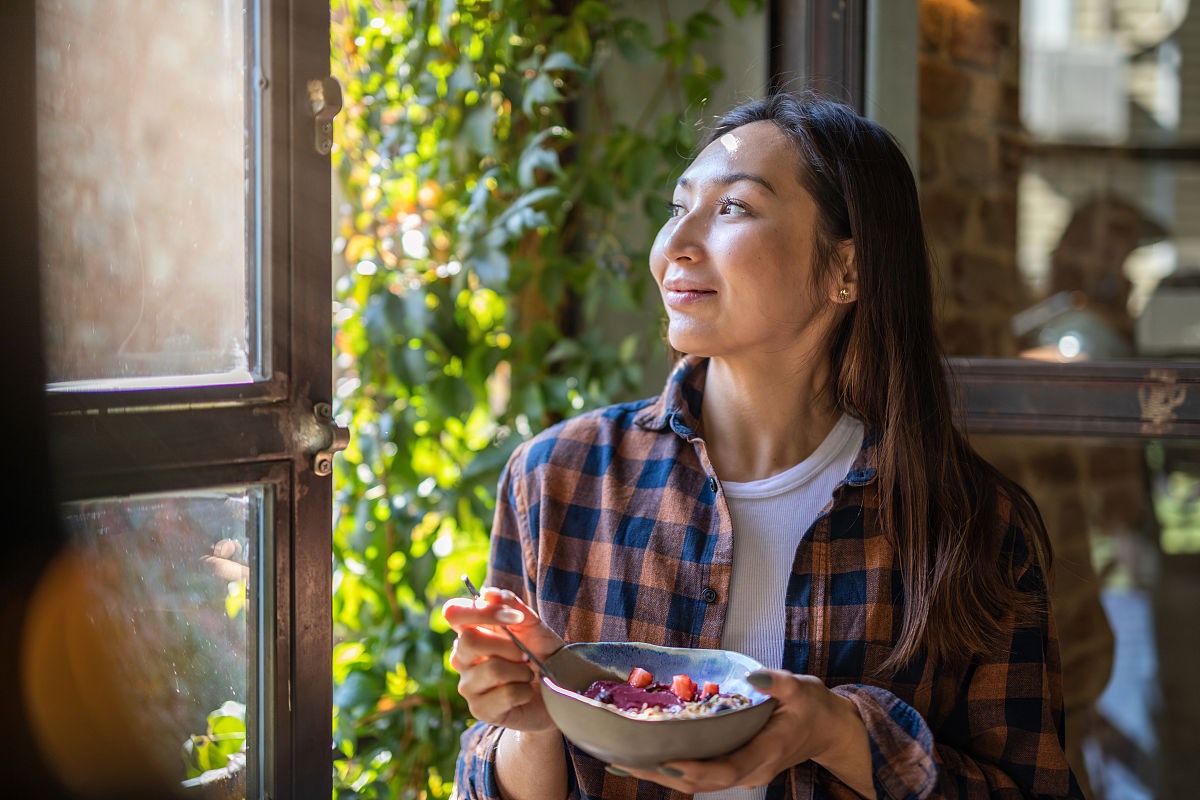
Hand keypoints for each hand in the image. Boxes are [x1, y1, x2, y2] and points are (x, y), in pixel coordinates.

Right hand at [443, 587, 565, 732]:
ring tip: (527, 674)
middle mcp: (462, 659)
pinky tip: (525, 692)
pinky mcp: (480, 710)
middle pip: (469, 641)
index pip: (453, 613)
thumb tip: (490, 593)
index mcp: (470, 632)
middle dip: (508, 646)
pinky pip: (506, 694)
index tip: (513, 617)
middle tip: (525, 654)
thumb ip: (513, 606)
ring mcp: (468, 686)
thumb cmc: (540, 653)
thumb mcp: (532, 625)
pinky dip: (525, 690)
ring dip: (521, 671)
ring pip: (492, 669)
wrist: (556, 690)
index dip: (480, 611)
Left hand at [609, 670, 870, 794]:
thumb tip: (754, 675)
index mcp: (765, 753)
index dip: (693, 768)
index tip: (663, 760)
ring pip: (698, 783)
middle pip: (701, 782)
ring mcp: (743, 774)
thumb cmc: (813, 707)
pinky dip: (673, 769)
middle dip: (662, 774)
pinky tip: (647, 758)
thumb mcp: (800, 688)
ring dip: (661, 775)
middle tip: (624, 762)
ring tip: (623, 762)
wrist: (829, 731)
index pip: (725, 769)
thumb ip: (778, 682)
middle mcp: (751, 772)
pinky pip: (702, 775)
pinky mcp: (735, 769)